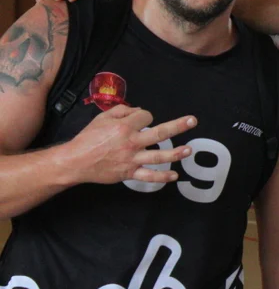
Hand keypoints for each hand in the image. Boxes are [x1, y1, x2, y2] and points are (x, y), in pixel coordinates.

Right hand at [64, 105, 196, 184]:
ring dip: (176, 153)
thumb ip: (121, 111)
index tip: (140, 121)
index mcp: (124, 127)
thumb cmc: (88, 138)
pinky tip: (174, 176)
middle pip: (160, 132)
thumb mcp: (101, 117)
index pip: (146, 117)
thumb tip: (139, 111)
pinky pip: (148, 176)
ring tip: (189, 150)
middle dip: (178, 126)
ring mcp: (132, 159)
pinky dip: (162, 177)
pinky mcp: (129, 172)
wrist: (75, 161)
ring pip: (159, 156)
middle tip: (193, 121)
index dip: (145, 116)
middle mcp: (131, 142)